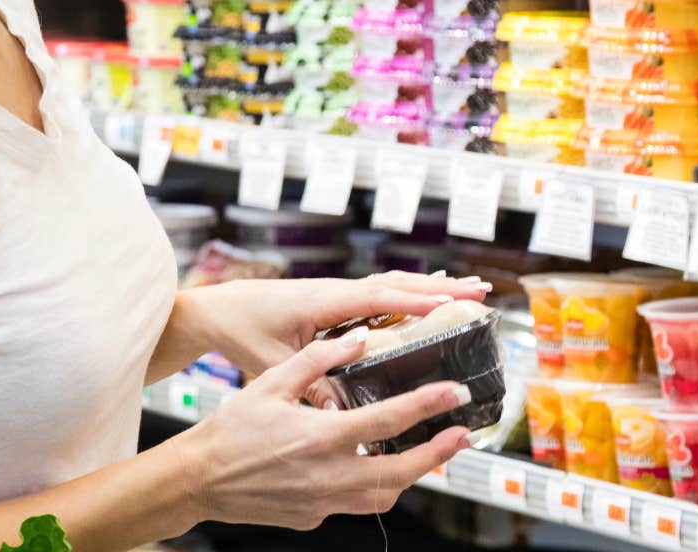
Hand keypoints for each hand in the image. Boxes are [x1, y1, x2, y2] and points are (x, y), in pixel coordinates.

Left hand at [177, 271, 490, 378]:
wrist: (217, 309)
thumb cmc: (242, 331)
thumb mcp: (272, 364)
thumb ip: (306, 385)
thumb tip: (338, 413)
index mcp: (324, 301)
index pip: (377, 298)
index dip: (415, 302)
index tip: (450, 305)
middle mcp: (336, 290)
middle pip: (397, 284)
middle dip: (440, 287)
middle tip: (480, 290)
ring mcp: (337, 292)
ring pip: (392, 284)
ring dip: (429, 287)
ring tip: (466, 290)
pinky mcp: (334, 299)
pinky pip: (379, 292)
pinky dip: (408, 293)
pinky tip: (426, 302)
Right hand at [179, 331, 473, 529]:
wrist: (199, 480)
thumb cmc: (231, 429)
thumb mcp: (271, 382)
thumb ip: (318, 360)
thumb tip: (358, 338)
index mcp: (321, 436)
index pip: (389, 420)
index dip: (428, 405)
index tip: (454, 395)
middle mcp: (328, 475)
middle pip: (402, 470)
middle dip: (438, 453)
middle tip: (463, 434)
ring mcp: (322, 501)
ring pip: (384, 496)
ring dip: (412, 475)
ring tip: (431, 454)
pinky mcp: (314, 517)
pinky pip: (355, 504)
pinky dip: (373, 486)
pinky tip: (376, 466)